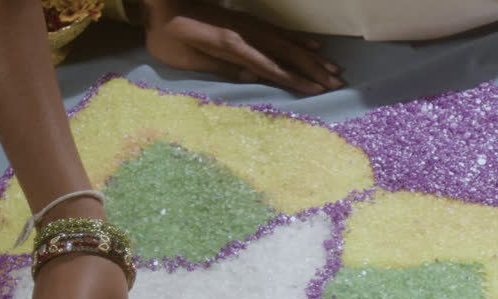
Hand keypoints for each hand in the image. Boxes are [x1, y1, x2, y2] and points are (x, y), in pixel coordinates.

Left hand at [141, 0, 342, 94]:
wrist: (161, 6)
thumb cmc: (167, 37)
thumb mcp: (187, 60)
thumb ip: (221, 68)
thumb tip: (253, 77)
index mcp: (232, 46)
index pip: (271, 67)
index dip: (295, 80)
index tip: (317, 90)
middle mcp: (245, 33)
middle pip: (286, 53)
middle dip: (313, 68)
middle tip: (336, 82)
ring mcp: (247, 24)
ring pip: (286, 41)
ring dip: (310, 55)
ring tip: (332, 67)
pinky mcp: (244, 21)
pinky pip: (277, 30)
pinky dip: (297, 38)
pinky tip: (311, 45)